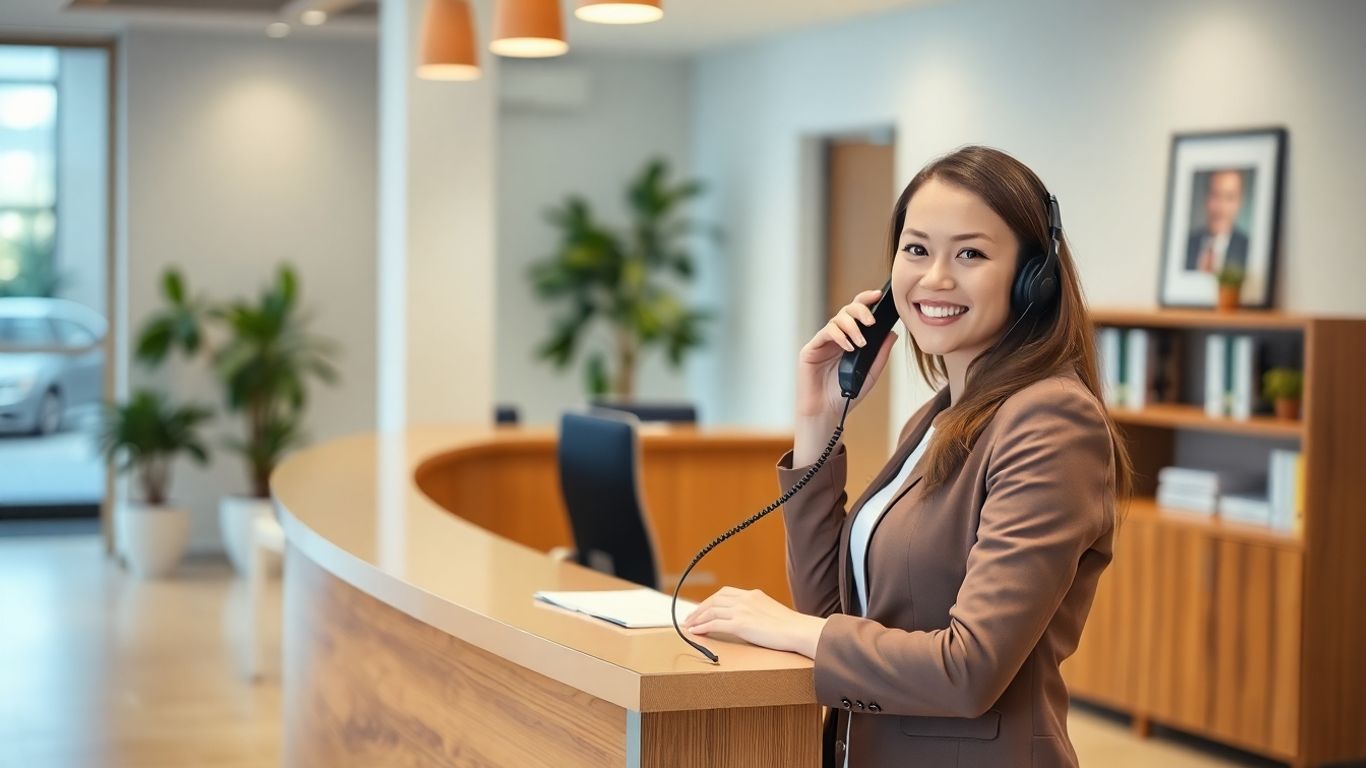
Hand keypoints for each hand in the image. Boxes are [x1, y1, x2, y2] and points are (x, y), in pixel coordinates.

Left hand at [681, 587, 827, 658]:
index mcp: (752, 595)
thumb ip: (758, 612)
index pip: (725, 593)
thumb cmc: (790, 627)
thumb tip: (751, 621)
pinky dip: (702, 627)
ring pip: (712, 611)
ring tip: (688, 626)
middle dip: (699, 609)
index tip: (703, 608)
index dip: (710, 601)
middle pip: (714, 600)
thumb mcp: (772, 612)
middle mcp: (745, 599)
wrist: (798, 631)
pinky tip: (695, 632)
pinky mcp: (741, 624)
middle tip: (689, 618)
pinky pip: (715, 624)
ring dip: (697, 618)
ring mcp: (742, 610)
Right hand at [795, 289, 898, 421]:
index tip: (879, 296)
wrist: (826, 413)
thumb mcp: (870, 373)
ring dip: (851, 327)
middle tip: (871, 322)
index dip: (867, 300)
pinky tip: (848, 347)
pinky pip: (825, 333)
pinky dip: (838, 336)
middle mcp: (836, 337)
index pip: (858, 314)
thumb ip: (880, 354)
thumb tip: (892, 333)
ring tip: (861, 343)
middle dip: (860, 310)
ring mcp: (822, 342)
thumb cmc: (845, 395)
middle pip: (847, 310)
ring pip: (837, 320)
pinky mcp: (810, 349)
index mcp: (850, 339)